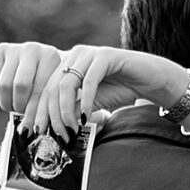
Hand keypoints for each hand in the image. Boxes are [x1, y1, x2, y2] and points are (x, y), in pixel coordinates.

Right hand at [0, 41, 65, 121]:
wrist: (41, 65)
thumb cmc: (50, 85)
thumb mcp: (51, 95)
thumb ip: (43, 109)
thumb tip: (26, 131)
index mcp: (51, 57)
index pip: (40, 90)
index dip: (34, 111)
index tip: (33, 126)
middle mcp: (33, 48)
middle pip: (20, 85)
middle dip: (19, 105)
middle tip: (22, 112)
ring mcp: (16, 48)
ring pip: (4, 84)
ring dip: (7, 103)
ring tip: (14, 107)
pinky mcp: (0, 50)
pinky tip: (5, 98)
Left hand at [38, 44, 178, 136]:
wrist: (150, 80)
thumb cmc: (122, 90)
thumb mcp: (91, 103)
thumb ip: (72, 110)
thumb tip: (53, 127)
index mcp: (68, 64)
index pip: (46, 89)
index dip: (40, 112)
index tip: (39, 132)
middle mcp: (75, 55)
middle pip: (52, 87)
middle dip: (53, 115)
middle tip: (60, 135)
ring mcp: (89, 53)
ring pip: (66, 84)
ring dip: (66, 110)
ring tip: (72, 128)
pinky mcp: (105, 55)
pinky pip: (89, 81)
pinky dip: (85, 101)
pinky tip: (85, 116)